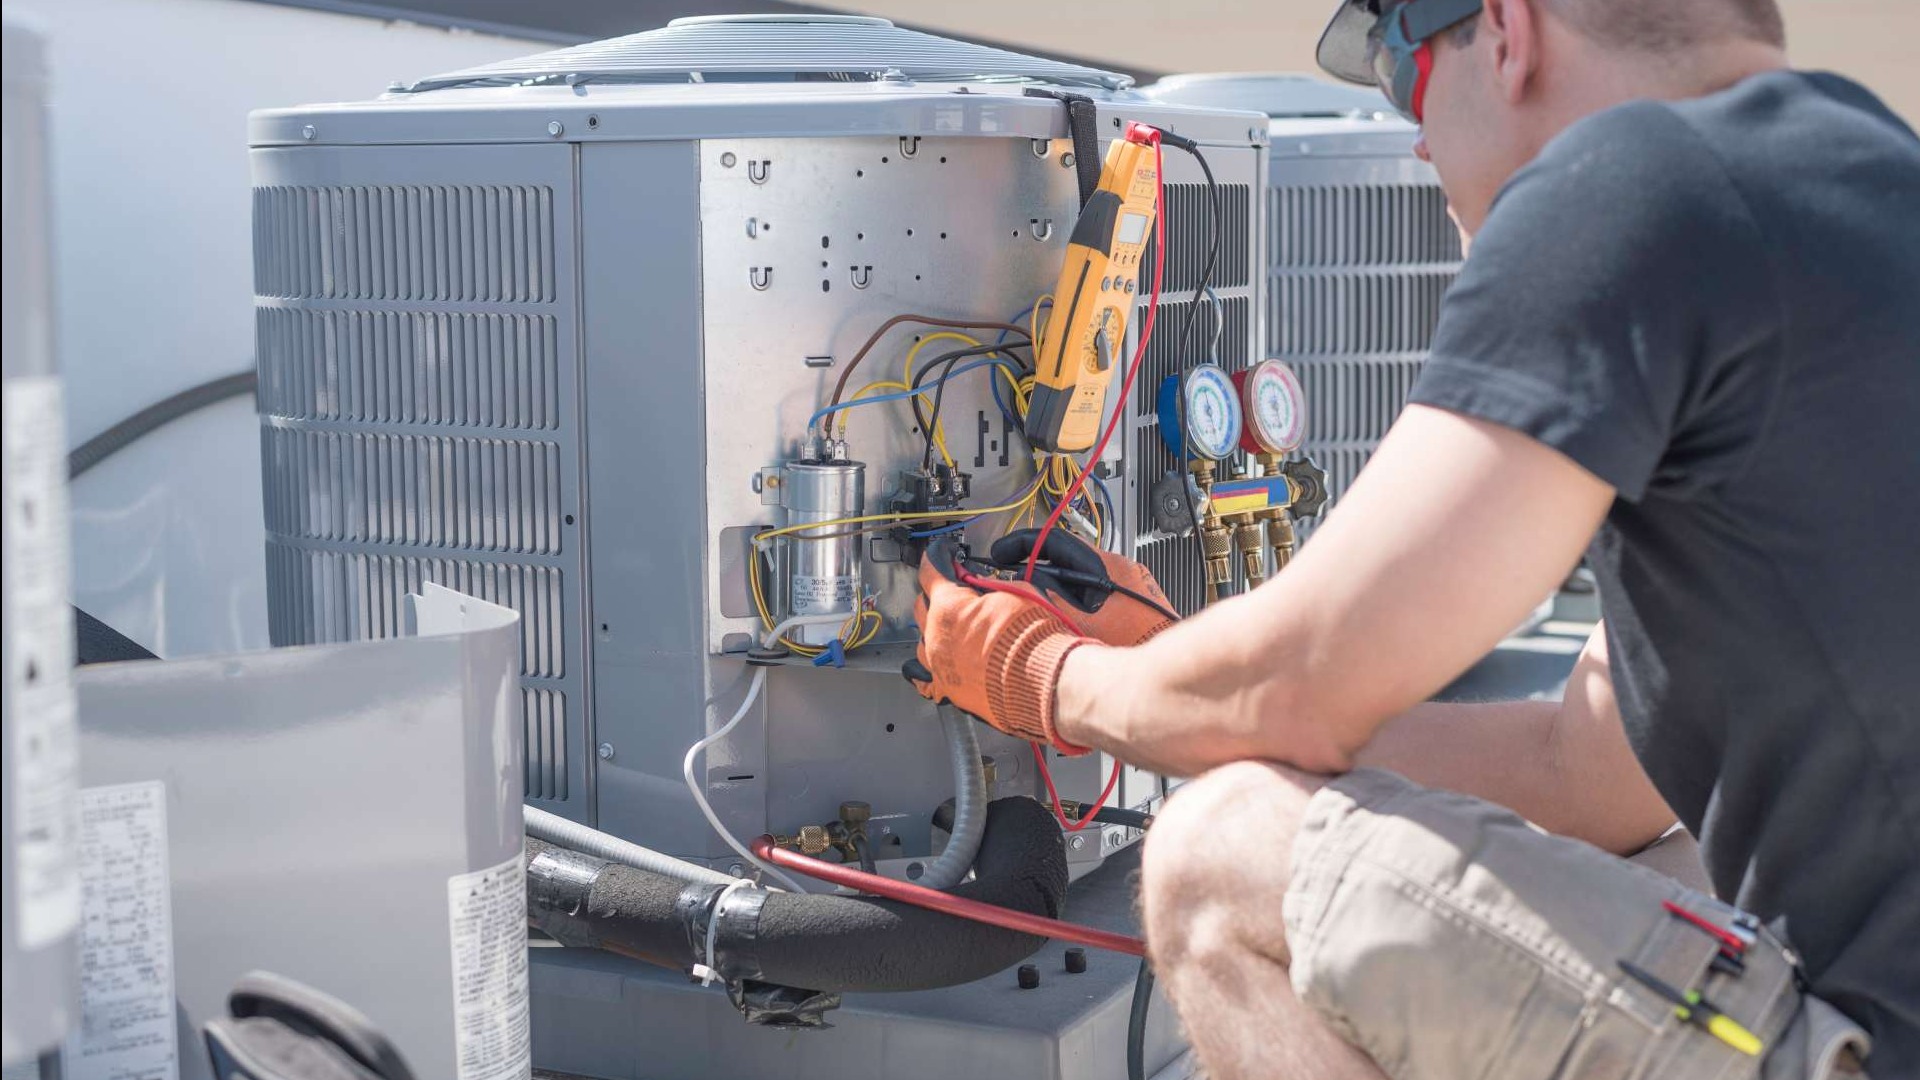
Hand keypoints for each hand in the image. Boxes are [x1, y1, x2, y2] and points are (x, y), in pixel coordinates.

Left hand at [903, 548, 1088, 752]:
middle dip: (936, 594)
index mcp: (949, 606)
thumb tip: (985, 585)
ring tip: (949, 626)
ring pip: (922, 641)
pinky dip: (928, 669)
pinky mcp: (950, 690)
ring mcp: (940, 665)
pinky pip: (926, 680)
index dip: (939, 558)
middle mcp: (937, 636)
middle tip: (954, 590)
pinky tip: (932, 664)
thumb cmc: (1033, 637)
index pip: (931, 571)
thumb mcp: (1015, 592)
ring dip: (933, 629)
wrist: (1044, 680)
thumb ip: (990, 586)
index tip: (943, 554)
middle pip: (922, 606)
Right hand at [988, 528, 1176, 646]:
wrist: (1166, 678)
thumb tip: (1022, 584)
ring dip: (1057, 589)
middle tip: (1013, 583)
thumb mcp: (1075, 624)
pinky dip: (1077, 601)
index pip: (1056, 540)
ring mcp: (1133, 587)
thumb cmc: (1131, 649)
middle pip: (1069, 559)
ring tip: (1038, 608)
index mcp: (1107, 567)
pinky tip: (1067, 623)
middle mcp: (1123, 570)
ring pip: (1082, 579)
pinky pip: (1099, 594)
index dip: (1022, 544)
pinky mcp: (1138, 604)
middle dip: (1038, 570)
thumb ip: (1046, 599)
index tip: (1002, 553)